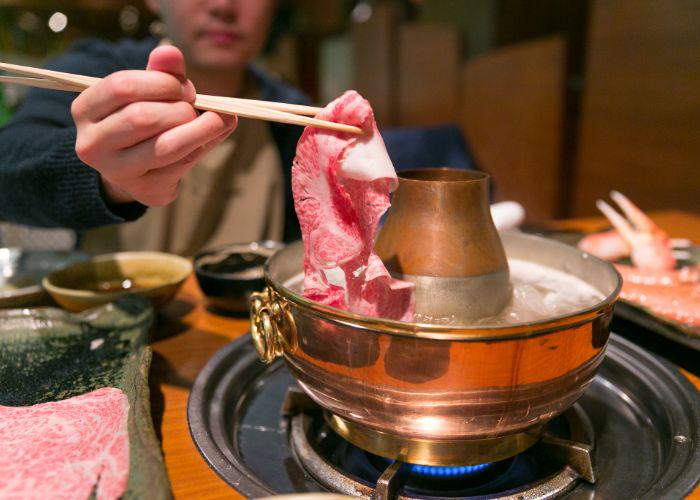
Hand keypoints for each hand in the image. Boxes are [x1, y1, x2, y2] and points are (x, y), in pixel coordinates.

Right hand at [71, 45, 236, 205]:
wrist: (133, 169)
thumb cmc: (140, 119)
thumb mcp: (146, 91)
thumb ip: (159, 71)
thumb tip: (170, 52)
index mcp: (85, 110)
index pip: (122, 87)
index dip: (161, 83)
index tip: (184, 86)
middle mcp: (92, 144)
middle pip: (143, 118)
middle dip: (180, 108)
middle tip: (195, 104)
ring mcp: (117, 171)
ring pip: (166, 147)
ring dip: (200, 129)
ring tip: (216, 120)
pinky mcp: (145, 190)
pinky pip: (181, 165)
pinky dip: (203, 147)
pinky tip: (212, 136)